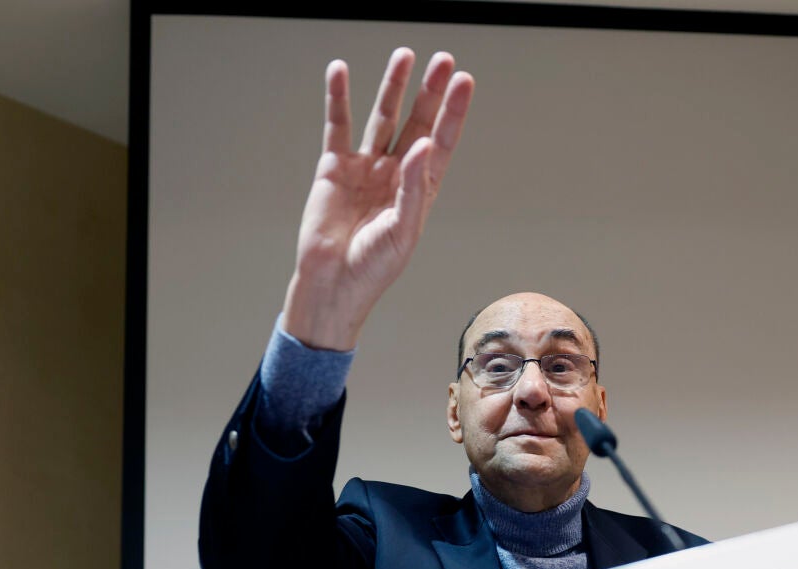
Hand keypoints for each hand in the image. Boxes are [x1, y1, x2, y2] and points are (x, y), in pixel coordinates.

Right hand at [282, 49, 474, 349]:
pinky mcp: (335, 167)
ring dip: (393, 87)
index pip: (442, 141)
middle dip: (429, 91)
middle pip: (417, 121)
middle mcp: (396, 173)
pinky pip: (338, 126)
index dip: (454, 112)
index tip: (465, 82)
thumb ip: (412, 187)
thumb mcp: (403, 230)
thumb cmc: (373, 267)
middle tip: (444, 60)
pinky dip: (338, 98)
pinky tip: (341, 72)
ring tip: (405, 56)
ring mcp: (366, 167)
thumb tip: (422, 146)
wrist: (332, 283)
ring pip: (382, 116)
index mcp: (420, 189)